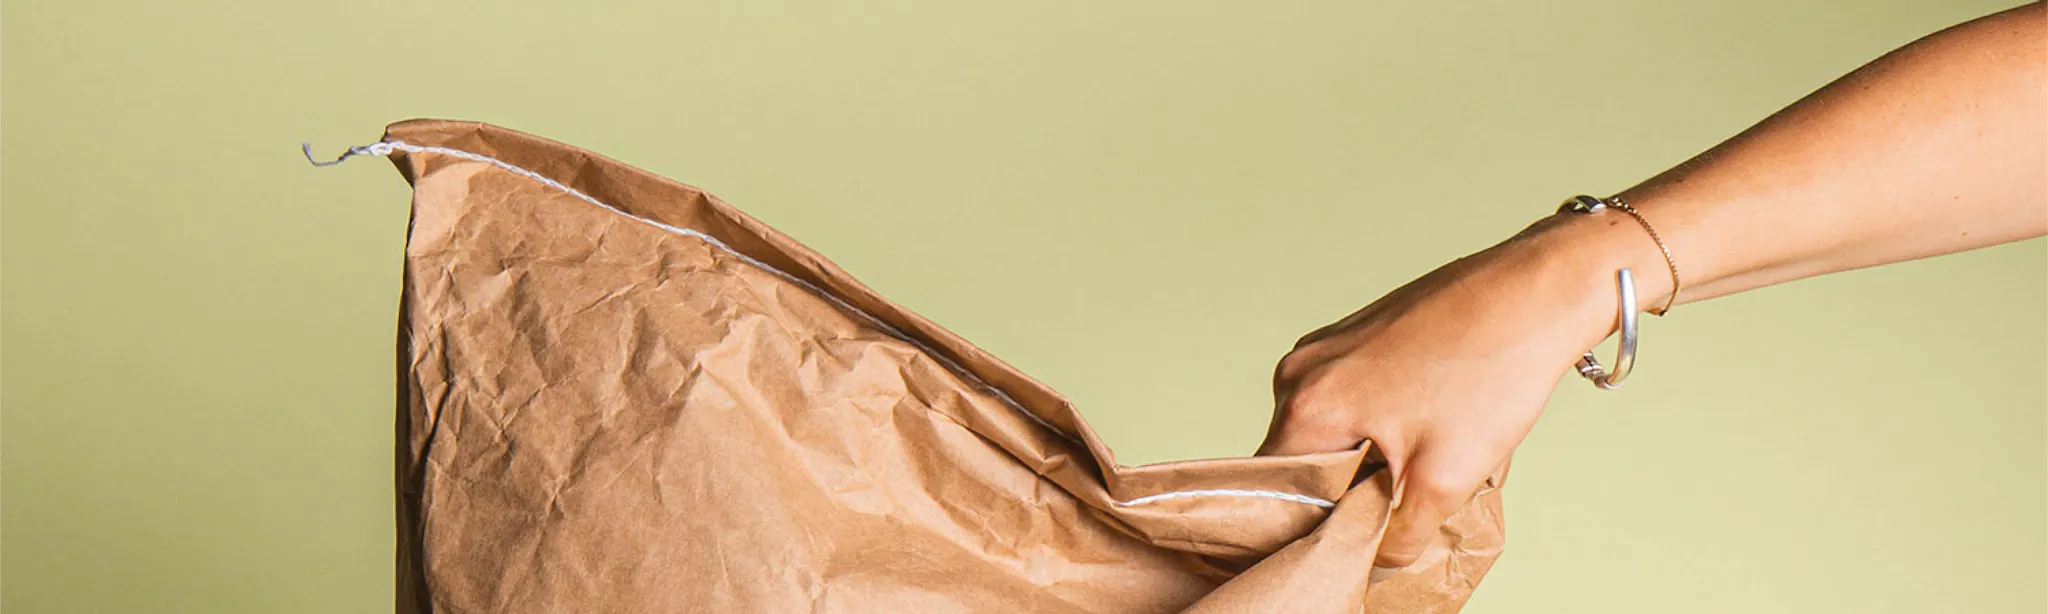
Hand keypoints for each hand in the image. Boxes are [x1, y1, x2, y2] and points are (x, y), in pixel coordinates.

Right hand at [1257, 212, 1667, 569]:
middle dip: (1346, 493)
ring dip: (1368, 459)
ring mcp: (1329, 345)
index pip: (1277, 493)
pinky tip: (1432, 424)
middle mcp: (1302, 369)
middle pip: (1303, 462)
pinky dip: (1382, 425)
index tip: (1353, 542)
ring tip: (1424, 459)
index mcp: (1307, 403)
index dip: (1311, 529)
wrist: (1540, 291)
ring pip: (1332, 432)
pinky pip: (1352, 400)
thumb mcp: (1445, 480)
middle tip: (1401, 506)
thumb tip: (1376, 563)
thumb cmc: (1492, 373)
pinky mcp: (1360, 333)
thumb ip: (1397, 537)